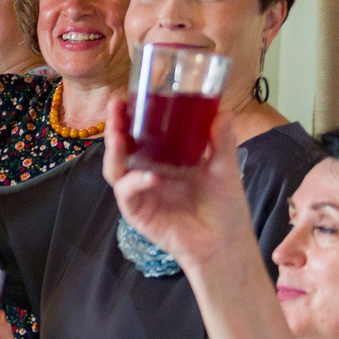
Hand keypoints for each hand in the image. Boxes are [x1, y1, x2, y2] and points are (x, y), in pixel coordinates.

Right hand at [105, 91, 259, 270]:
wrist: (225, 242)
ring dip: (113, 150)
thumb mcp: (225, 167)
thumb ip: (221, 140)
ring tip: (118, 133)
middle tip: (116, 107)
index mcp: (164, 162)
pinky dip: (135, 183)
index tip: (129, 96)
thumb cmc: (224, 208)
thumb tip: (221, 111)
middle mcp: (147, 175)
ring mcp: (141, 194)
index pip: (140, 135)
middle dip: (113, 127)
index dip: (131, 117)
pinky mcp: (138, 214)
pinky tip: (151, 176)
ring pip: (114, 169)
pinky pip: (127, 194)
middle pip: (120, 149)